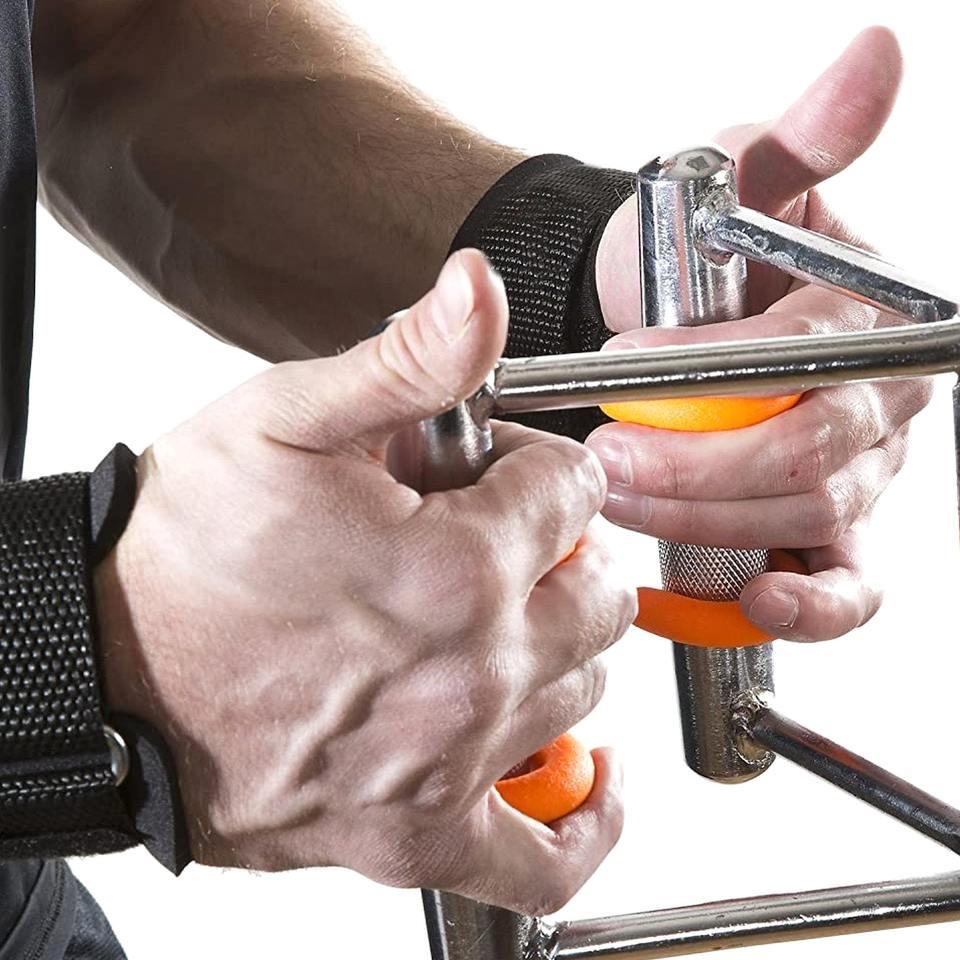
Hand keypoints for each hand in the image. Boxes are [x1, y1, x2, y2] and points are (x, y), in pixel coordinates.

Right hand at [95, 249, 636, 915]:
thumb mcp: (286, 420)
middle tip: (503, 539)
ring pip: (587, 690)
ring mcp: (451, 763)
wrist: (104, 676)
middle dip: (565, 550)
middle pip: (601, 595)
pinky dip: (587, 815)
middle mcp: (472, 671)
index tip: (500, 469)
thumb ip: (408, 359)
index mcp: (456, 564)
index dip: (540, 463)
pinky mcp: (416, 836)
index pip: (575, 490)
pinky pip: (547, 857)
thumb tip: (480, 288)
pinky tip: (591, 773)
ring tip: (502, 619)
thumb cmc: (185, 555)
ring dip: (563, 643)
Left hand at [591, 27, 930, 642]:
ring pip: (806, 518)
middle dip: (698, 465)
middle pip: (810, 457)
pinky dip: (807, 603)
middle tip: (608, 457)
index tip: (626, 361)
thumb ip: (803, 136)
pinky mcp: (826, 527)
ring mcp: (859, 473)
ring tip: (623, 496)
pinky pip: (843, 583)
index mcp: (866, 317)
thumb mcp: (738, 180)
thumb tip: (874, 57)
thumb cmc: (697, 255)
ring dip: (707, 517)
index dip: (719, 376)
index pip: (809, 357)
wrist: (664, 317)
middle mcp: (879, 401)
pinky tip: (761, 599)